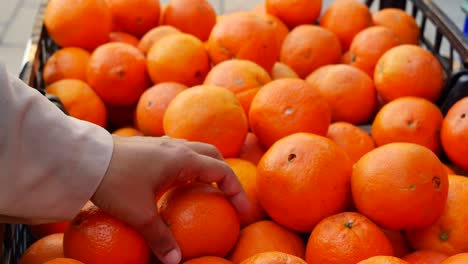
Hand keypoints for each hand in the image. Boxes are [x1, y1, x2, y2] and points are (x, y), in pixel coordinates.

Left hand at [91, 136, 250, 263]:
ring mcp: (163, 145)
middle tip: (226, 197)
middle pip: (213, 155)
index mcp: (183, 160)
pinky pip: (178, 154)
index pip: (222, 171)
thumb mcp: (139, 214)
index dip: (237, 191)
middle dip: (224, 175)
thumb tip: (175, 262)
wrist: (86, 159)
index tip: (242, 211)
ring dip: (206, 168)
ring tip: (205, 190)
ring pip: (195, 151)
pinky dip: (188, 166)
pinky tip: (176, 183)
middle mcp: (177, 148)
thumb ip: (160, 238)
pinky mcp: (150, 147)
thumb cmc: (115, 182)